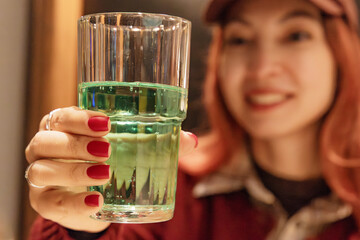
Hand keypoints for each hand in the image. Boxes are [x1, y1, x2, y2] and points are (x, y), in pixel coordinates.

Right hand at [25, 106, 197, 232]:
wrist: (98, 199)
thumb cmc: (112, 164)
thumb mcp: (133, 151)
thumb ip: (160, 143)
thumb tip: (191, 140)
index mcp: (66, 128)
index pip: (61, 116)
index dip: (78, 118)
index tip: (106, 124)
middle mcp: (47, 148)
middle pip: (46, 140)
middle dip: (76, 144)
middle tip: (107, 150)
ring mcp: (42, 176)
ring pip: (42, 170)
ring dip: (74, 171)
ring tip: (104, 174)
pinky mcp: (45, 202)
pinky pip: (51, 202)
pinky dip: (74, 202)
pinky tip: (96, 202)